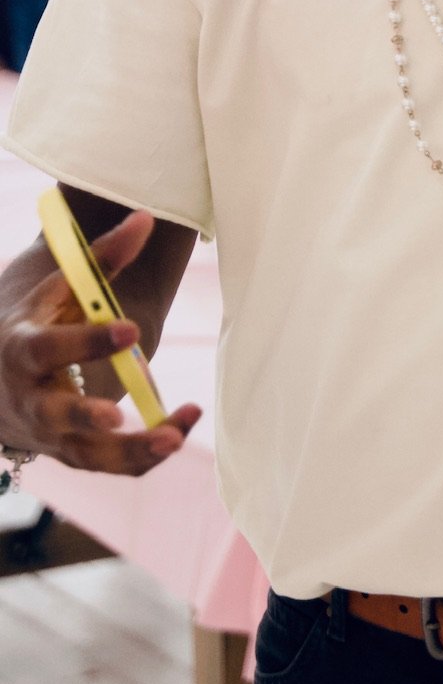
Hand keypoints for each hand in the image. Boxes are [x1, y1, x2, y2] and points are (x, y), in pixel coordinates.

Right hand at [0, 212, 200, 474]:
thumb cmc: (39, 321)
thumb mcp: (60, 287)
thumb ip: (103, 258)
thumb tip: (147, 218)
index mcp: (22, 350)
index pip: (49, 348)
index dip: (87, 341)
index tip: (131, 327)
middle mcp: (30, 400)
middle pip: (53, 416)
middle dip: (83, 417)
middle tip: (117, 415)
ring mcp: (49, 434)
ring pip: (85, 453)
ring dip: (129, 451)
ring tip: (174, 437)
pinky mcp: (70, 454)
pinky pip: (105, 466)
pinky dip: (141, 460)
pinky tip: (179, 433)